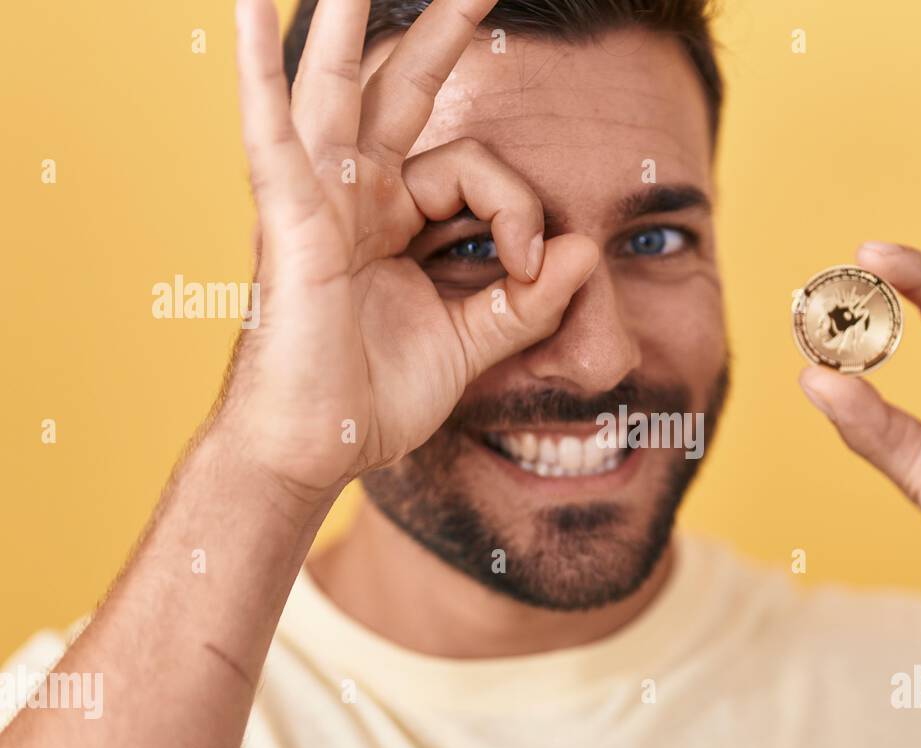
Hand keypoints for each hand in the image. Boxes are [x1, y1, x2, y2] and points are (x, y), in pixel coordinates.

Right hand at [221, 0, 597, 501]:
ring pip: (336, 85)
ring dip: (351, 17)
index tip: (530, 265)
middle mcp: (354, 193)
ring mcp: (319, 199)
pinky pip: (273, 134)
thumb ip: (527, 300)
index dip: (519, 206)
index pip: (477, 171)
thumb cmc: (375, 395)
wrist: (317, 449)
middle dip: (441, 31)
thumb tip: (587, 249)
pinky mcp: (292, 222)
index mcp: (394, 216)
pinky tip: (253, 5)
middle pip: (401, 89)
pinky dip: (263, 70)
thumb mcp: (470, 342)